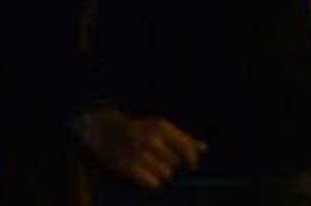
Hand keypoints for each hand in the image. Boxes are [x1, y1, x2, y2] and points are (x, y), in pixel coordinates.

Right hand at [78, 107, 205, 189]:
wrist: (107, 132)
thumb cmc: (140, 130)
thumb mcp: (160, 127)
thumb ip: (183, 138)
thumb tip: (204, 148)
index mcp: (161, 126)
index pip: (186, 146)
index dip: (192, 159)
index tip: (193, 166)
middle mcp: (151, 138)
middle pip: (176, 163)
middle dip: (171, 164)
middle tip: (160, 159)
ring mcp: (139, 153)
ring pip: (165, 174)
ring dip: (161, 173)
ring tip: (150, 165)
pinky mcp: (129, 167)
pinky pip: (153, 183)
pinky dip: (151, 181)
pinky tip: (144, 172)